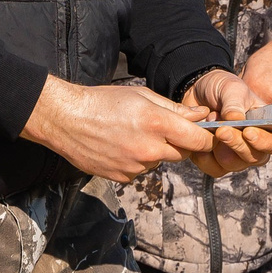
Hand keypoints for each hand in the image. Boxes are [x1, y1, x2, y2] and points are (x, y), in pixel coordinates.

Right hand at [20, 76, 216, 183]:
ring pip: (159, 162)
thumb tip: (202, 115)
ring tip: (131, 134)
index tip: (203, 134)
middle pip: (181, 154)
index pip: (198, 140)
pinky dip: (136, 161)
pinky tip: (120, 146)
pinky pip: (140, 171)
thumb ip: (174, 108)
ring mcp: (135, 166)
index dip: (204, 137)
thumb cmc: (103, 101)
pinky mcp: (123, 177)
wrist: (66, 120)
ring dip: (154, 152)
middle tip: (159, 128)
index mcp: (157, 123)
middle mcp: (149, 148)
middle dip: (178, 143)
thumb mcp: (141, 95)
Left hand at [180, 69, 271, 176]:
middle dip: (237, 144)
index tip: (248, 132)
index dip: (264, 142)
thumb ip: (235, 104)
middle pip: (254, 158)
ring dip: (220, 148)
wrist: (197, 92)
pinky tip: (200, 137)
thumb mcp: (231, 88)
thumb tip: (236, 120)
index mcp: (266, 126)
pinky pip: (214, 168)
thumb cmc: (222, 89)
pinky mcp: (216, 162)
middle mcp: (254, 145)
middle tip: (222, 130)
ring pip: (233, 165)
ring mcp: (236, 155)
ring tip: (211, 126)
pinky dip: (205, 156)